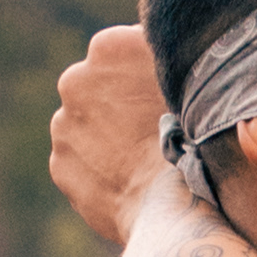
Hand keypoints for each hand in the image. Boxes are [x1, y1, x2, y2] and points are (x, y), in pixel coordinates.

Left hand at [49, 24, 168, 245]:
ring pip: (86, 124)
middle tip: (155, 128)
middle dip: (120, 102)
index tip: (165, 94)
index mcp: (108, 48)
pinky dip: (100, 168)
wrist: (174, 208)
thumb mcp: (190, 77)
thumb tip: (160, 47)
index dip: (147, 72)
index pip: (126, 50)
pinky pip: (81, 161)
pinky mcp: (60, 166)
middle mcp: (74, 81)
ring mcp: (63, 126)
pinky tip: (129, 179)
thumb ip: (170, 55)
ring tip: (143, 158)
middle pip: (100, 85)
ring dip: (108, 135)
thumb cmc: (195, 138)